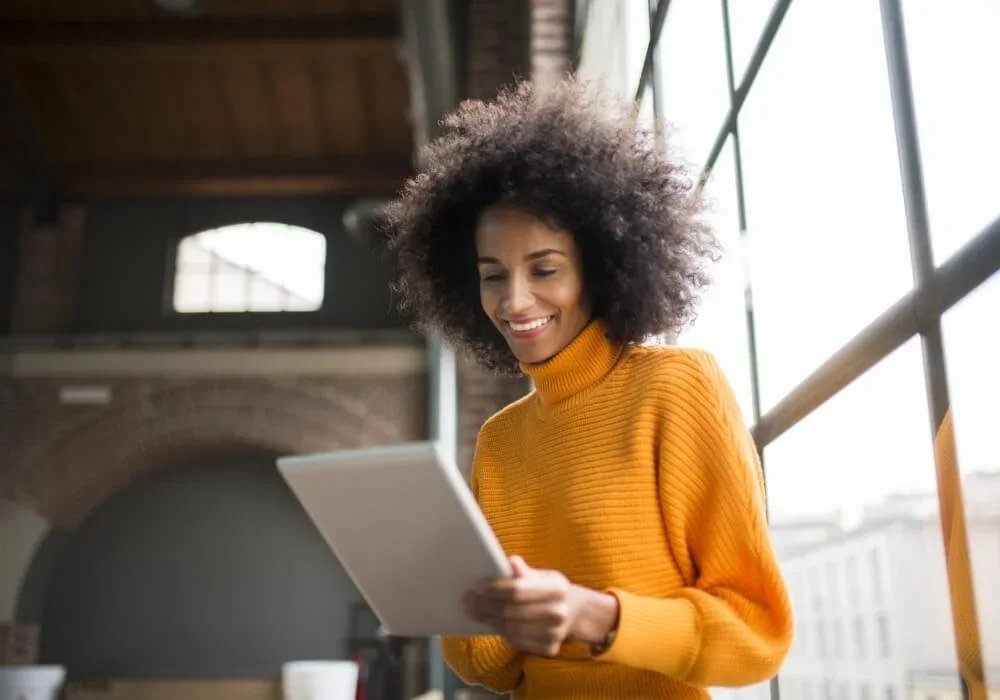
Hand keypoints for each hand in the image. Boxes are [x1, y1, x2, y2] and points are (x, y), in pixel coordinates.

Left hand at [462, 556, 618, 656]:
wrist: (574, 613)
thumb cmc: (549, 591)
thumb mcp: (542, 576)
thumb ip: (525, 571)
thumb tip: (511, 561)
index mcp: (557, 589)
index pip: (517, 590)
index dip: (494, 589)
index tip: (476, 586)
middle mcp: (559, 613)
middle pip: (510, 612)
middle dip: (484, 606)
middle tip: (467, 601)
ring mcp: (555, 634)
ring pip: (510, 629)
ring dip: (488, 620)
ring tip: (473, 611)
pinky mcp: (549, 649)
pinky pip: (516, 642)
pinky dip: (501, 632)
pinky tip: (491, 623)